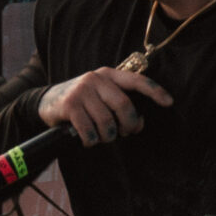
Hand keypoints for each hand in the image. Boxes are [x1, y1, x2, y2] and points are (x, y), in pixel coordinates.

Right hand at [36, 63, 172, 146]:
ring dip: (108, 136)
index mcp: (108, 75)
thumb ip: (119, 104)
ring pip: (107, 121)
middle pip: (124, 106)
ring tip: (103, 137)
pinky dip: (92, 140)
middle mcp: (95, 79)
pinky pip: (89, 130)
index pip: (136, 80)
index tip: (169, 102)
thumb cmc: (80, 102)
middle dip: (129, 125)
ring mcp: (82, 91)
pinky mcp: (70, 105)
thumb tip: (139, 123)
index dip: (154, 91)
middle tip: (125, 133)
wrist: (46, 101)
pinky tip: (89, 140)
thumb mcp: (100, 95)